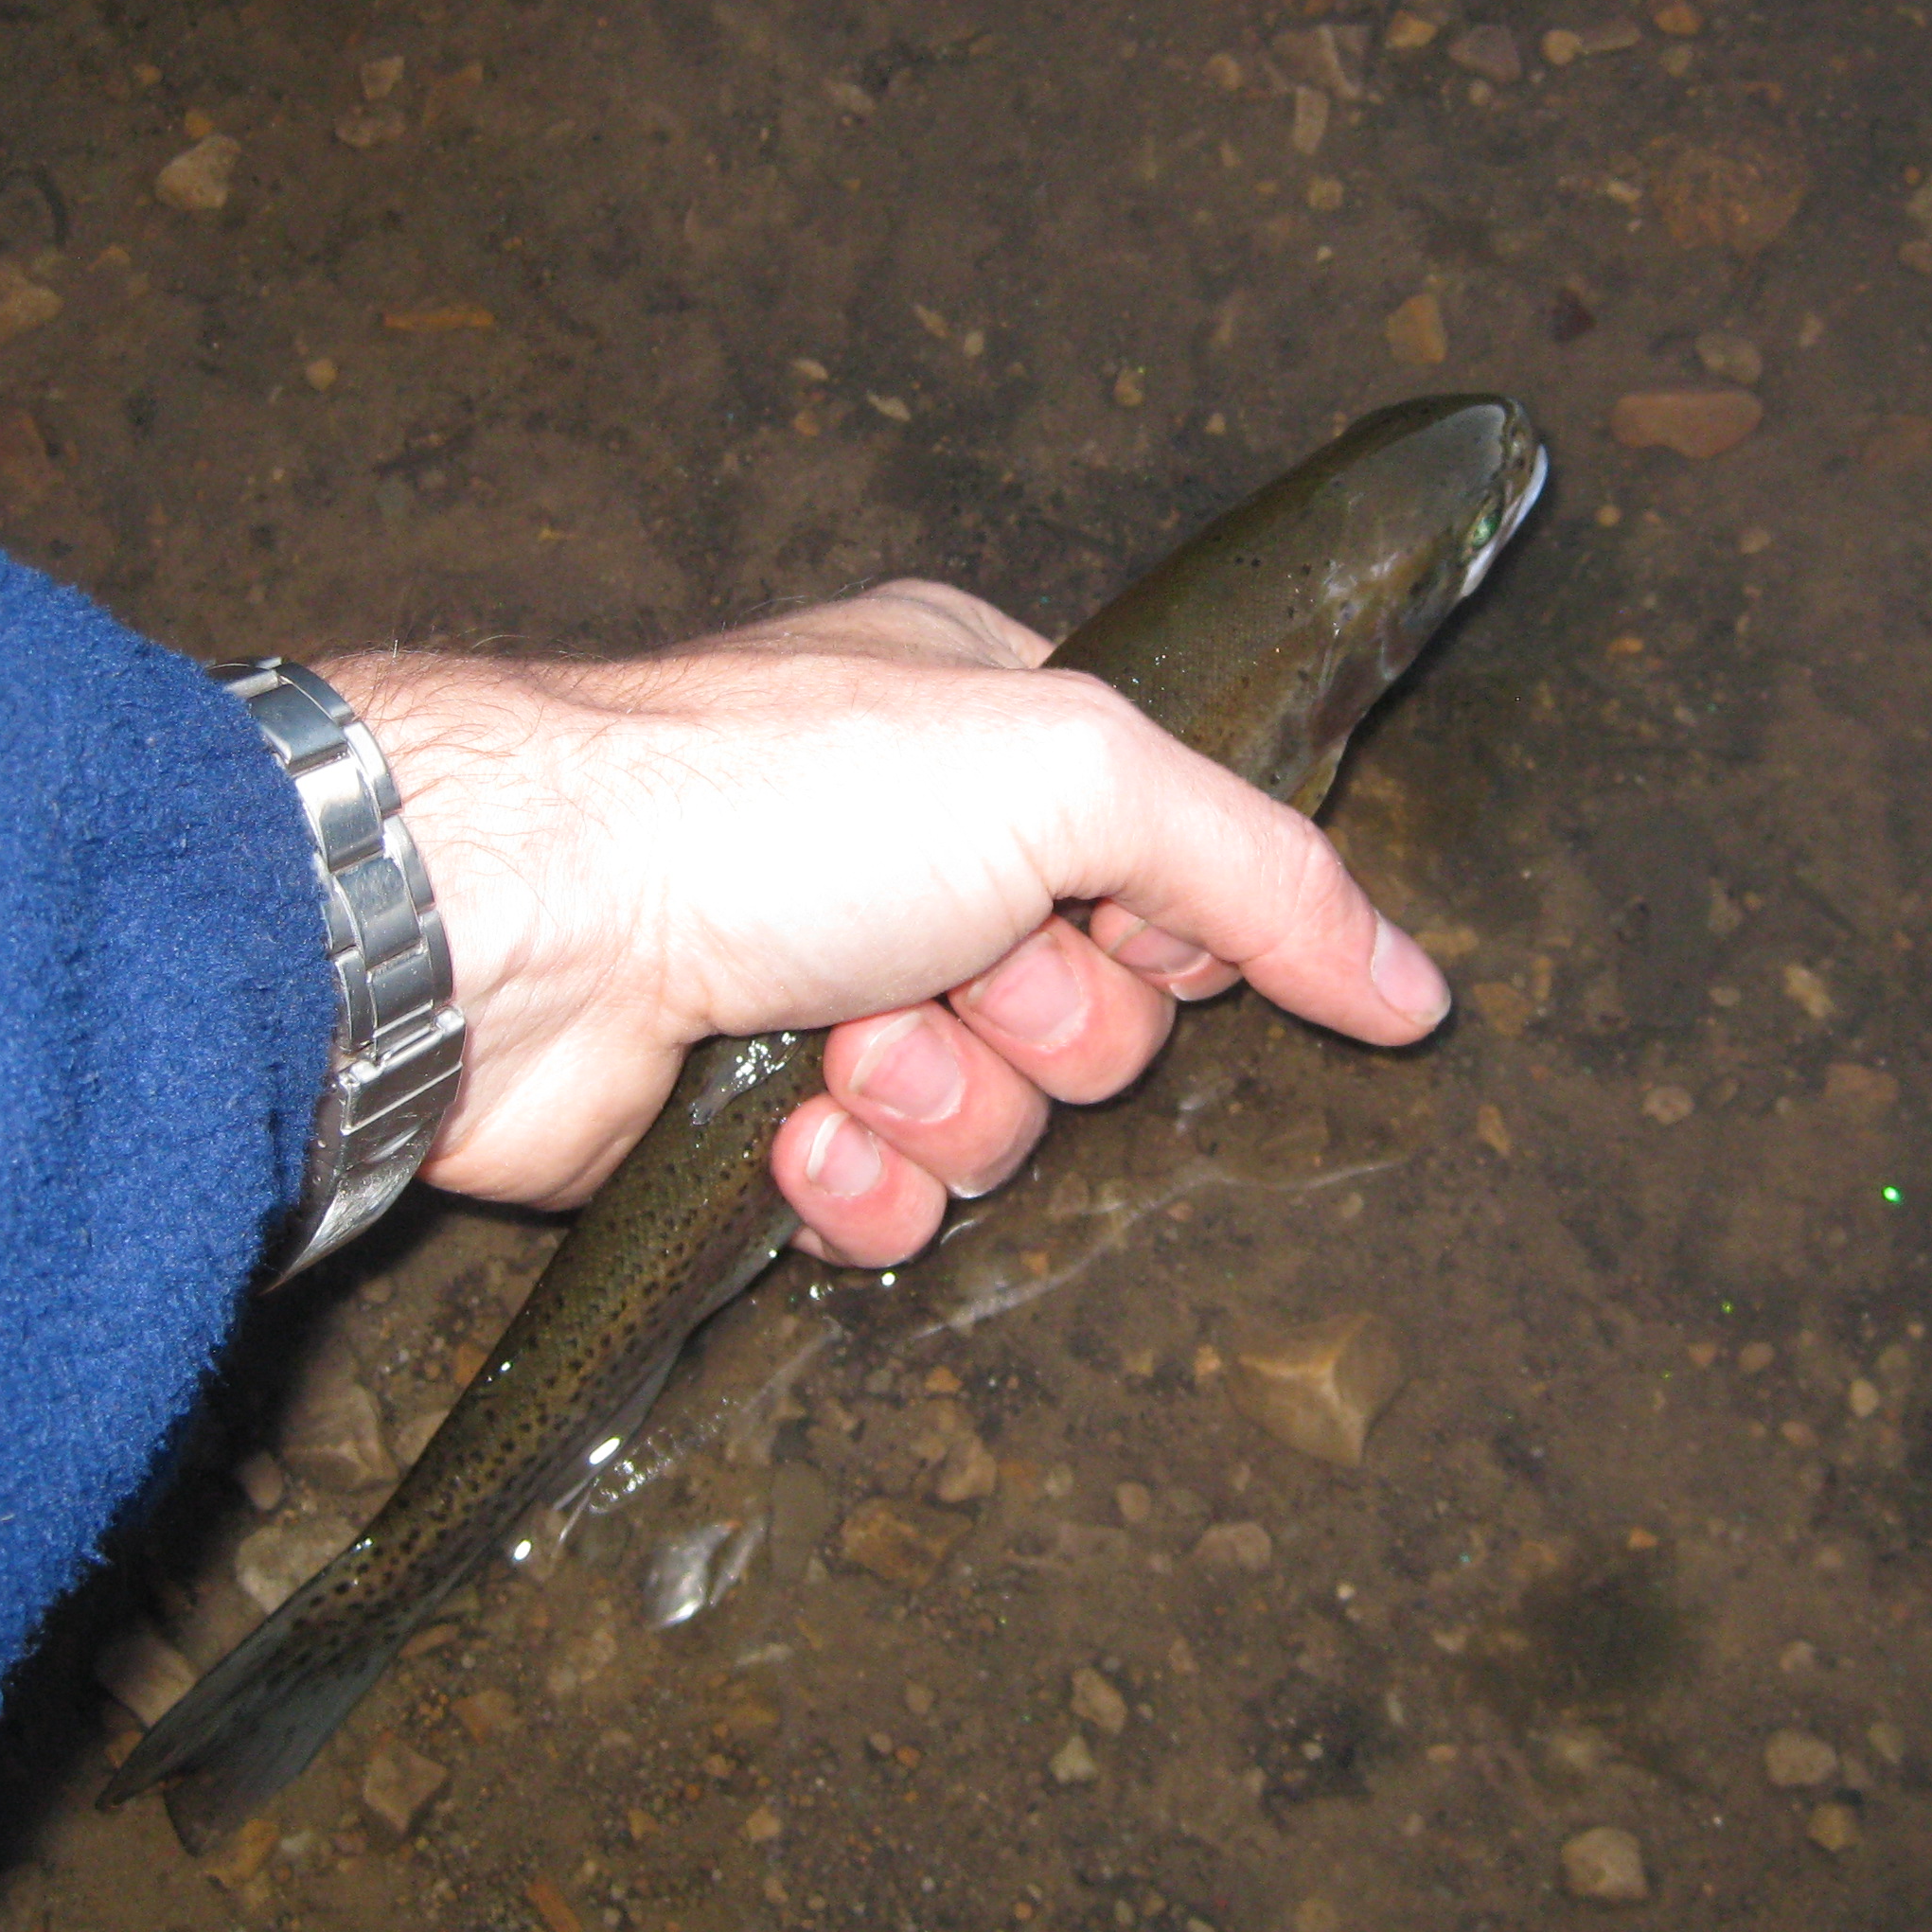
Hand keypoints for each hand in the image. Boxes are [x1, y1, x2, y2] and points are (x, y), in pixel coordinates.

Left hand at [315, 582, 1450, 1263]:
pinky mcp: (756, 1119)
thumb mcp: (1069, 770)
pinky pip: (893, 1202)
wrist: (515, 927)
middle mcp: (916, 855)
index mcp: (988, 729)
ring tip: (842, 1054)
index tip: (1114, 919)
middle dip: (1040, 1023)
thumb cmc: (772, 800)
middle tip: (951, 976)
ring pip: (1000, 1118)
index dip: (1170, 924)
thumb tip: (1416, 986)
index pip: (1177, 862)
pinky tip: (789, 1134)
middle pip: (1103, 1008)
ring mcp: (832, 988)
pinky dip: (858, 1185)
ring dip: (940, 1105)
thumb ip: (1259, 872)